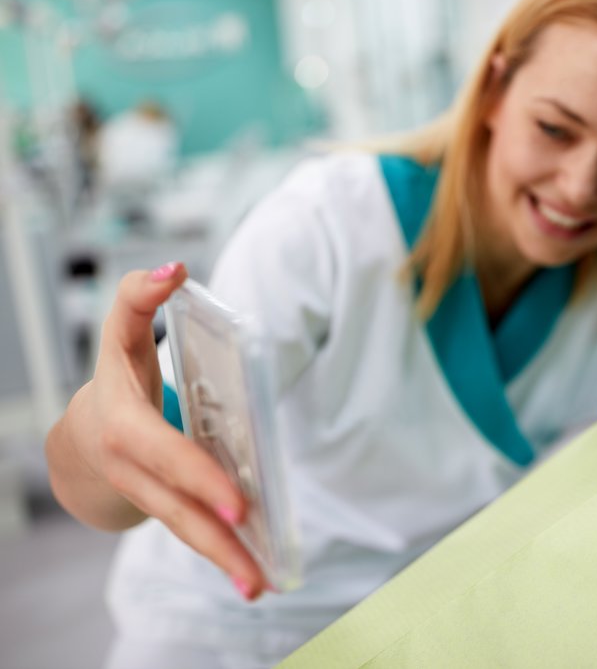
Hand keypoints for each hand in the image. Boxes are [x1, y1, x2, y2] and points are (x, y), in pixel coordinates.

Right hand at [46, 262, 267, 599]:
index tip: (237, 500)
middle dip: (215, 534)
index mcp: (125, 428)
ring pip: (187, 530)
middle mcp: (134, 470)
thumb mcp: (117, 333)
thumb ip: (139, 297)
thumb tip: (176, 267)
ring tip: (261, 584)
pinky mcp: (167, 510)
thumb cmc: (113, 378)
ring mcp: (148, 496)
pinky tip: (255, 575)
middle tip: (255, 563)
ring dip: (223, 560)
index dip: (198, 476)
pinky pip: (194, 533)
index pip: (164, 455)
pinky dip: (223, 555)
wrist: (80, 437)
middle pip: (178, 507)